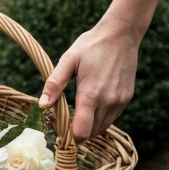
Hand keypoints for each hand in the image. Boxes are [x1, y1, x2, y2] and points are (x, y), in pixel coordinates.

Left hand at [37, 17, 141, 140]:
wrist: (121, 34)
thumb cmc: (91, 46)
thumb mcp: (68, 60)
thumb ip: (54, 84)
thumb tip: (42, 105)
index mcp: (90, 95)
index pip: (81, 132)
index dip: (69, 135)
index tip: (60, 126)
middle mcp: (107, 102)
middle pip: (91, 133)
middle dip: (77, 131)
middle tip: (67, 118)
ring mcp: (119, 101)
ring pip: (102, 128)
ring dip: (90, 126)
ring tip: (79, 112)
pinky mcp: (126, 98)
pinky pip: (112, 118)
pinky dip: (101, 119)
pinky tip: (93, 105)